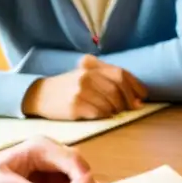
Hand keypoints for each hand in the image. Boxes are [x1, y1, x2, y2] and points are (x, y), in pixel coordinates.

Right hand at [22, 55, 147, 119]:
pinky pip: (98, 113)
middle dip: (128, 100)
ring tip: (115, 112)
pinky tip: (102, 115)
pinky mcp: (74, 106)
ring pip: (110, 102)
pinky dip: (105, 115)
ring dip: (116, 110)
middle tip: (132, 108)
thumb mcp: (85, 74)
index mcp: (91, 66)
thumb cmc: (68, 86)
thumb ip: (108, 79)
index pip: (121, 73)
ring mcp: (80, 91)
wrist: (38, 95)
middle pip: (117, 88)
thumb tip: (136, 97)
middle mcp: (86, 76)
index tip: (143, 96)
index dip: (135, 85)